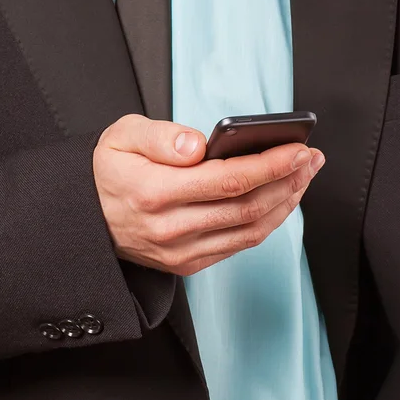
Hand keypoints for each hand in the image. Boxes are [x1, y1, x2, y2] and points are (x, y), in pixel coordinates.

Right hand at [93, 115, 324, 275]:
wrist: (88, 217)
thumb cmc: (109, 171)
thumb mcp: (121, 136)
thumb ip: (160, 137)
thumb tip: (197, 146)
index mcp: (154, 192)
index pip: (228, 179)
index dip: (271, 164)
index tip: (299, 149)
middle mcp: (170, 229)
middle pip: (248, 207)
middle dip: (289, 181)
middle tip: (311, 159)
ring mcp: (180, 252)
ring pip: (250, 230)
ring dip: (285, 203)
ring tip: (304, 177)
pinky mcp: (187, 264)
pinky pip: (238, 245)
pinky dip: (267, 223)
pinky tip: (279, 201)